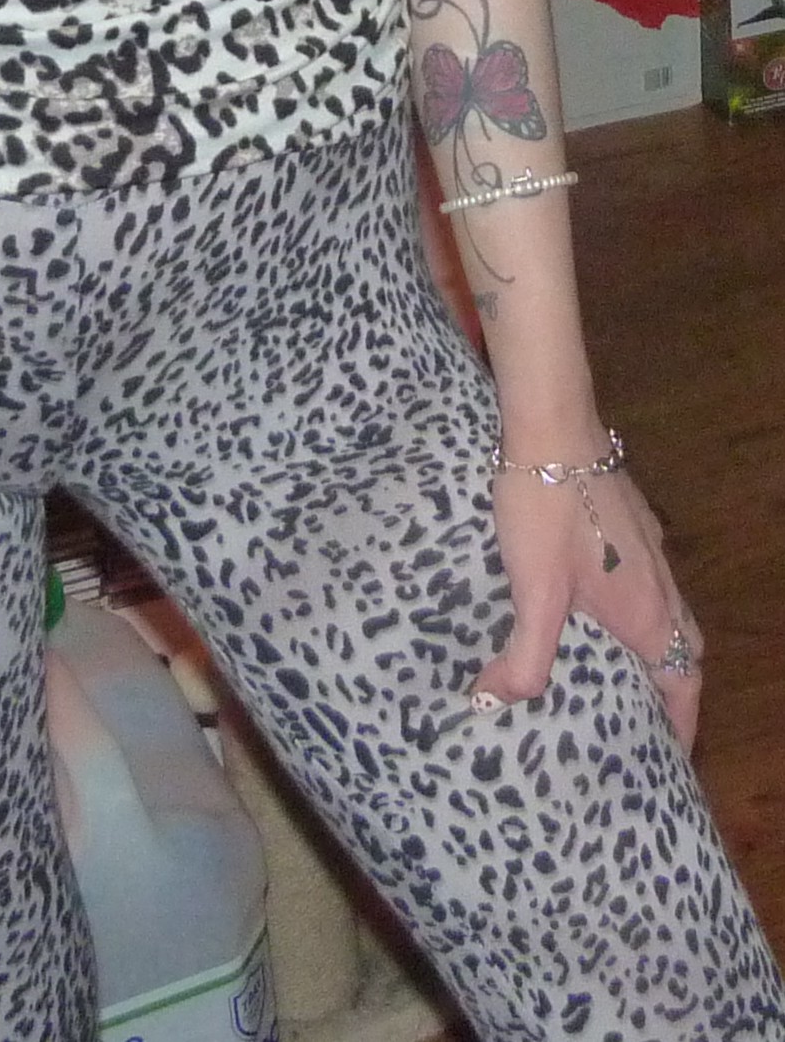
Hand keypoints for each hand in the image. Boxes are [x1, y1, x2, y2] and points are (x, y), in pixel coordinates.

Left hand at [475, 457, 702, 753]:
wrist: (552, 425)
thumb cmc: (547, 510)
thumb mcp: (534, 590)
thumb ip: (524, 655)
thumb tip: (494, 703)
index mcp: (648, 611)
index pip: (684, 681)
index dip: (683, 722)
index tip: (672, 754)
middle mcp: (661, 582)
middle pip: (685, 649)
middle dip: (674, 686)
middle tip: (648, 715)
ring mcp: (650, 545)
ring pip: (670, 610)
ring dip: (659, 644)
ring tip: (623, 664)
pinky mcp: (631, 517)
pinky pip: (649, 579)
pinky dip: (640, 605)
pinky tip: (597, 597)